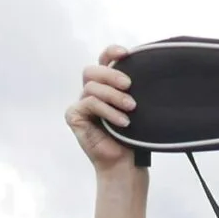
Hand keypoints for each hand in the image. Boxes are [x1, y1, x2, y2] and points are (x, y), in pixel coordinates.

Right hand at [68, 47, 140, 170]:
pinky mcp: (74, 116)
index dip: (111, 52)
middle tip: (129, 85)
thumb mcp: (136, 108)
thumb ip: (132, 89)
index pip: (103, 61)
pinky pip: (89, 103)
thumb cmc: (132, 137)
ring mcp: (81, 104)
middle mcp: (91, 92)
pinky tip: (122, 122)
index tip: (126, 53)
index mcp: (105, 86)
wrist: (125, 164)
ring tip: (131, 108)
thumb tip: (144, 69)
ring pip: (92, 87)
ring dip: (114, 96)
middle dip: (111, 74)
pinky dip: (107, 111)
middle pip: (93, 70)